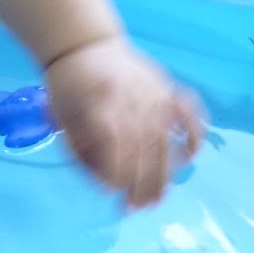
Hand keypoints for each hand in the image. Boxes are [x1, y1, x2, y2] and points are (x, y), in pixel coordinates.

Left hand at [44, 35, 203, 208]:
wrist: (82, 43)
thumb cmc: (66, 86)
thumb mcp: (60, 118)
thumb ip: (80, 152)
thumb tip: (107, 186)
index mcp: (101, 101)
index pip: (116, 142)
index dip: (116, 171)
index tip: (113, 194)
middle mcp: (132, 96)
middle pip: (144, 146)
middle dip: (141, 183)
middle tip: (136, 209)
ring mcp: (153, 90)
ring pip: (165, 137)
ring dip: (164, 174)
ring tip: (158, 200)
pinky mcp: (165, 86)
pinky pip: (188, 110)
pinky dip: (194, 132)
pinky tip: (192, 156)